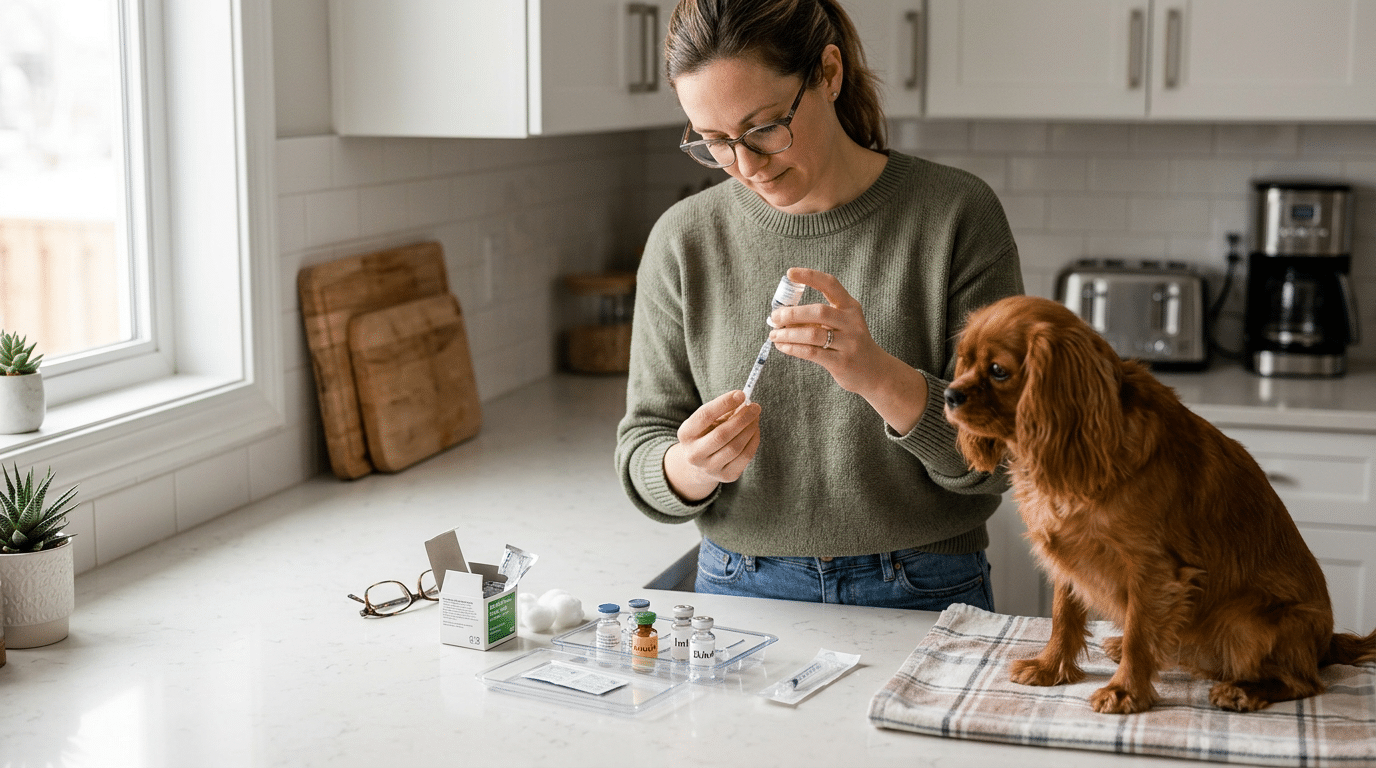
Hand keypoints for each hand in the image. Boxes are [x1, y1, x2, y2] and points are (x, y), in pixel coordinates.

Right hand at [662, 390, 761, 501]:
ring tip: (755, 418)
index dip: (724, 403)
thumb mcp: (707, 421)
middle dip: (742, 418)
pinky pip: (745, 456)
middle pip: (721, 435)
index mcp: (685, 434)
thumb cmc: (706, 434)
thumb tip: (745, 401)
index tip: (741, 394)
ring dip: (750, 429)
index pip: (704, 416)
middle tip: (755, 407)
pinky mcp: (726, 476)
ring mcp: (709, 468)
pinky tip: (755, 430)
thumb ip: (724, 410)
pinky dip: (754, 440)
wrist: (700, 465)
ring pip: (735, 447)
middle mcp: (694, 454)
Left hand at [768, 267, 928, 433]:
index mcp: (851, 307)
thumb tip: (782, 317)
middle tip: (775, 317)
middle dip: (791, 314)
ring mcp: (849, 343)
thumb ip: (817, 319)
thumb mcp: (842, 325)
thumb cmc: (850, 344)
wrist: (875, 372)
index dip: (810, 276)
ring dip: (787, 334)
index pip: (830, 285)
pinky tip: (782, 346)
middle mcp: (852, 322)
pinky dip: (792, 348)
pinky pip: (811, 352)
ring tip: (774, 335)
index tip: (789, 274)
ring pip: (812, 334)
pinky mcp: (841, 362)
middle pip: (818, 311)